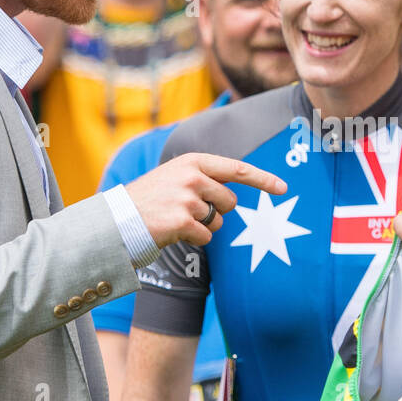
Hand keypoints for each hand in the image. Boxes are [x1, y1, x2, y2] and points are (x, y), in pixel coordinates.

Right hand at [126, 153, 285, 247]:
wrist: (118, 218)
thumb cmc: (150, 199)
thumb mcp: (176, 177)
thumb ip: (204, 179)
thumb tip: (234, 192)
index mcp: (192, 161)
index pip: (236, 169)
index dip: (263, 179)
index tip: (283, 188)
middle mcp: (192, 176)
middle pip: (229, 201)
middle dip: (215, 211)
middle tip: (187, 210)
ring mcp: (187, 198)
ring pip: (218, 221)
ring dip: (202, 226)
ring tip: (176, 219)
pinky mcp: (182, 221)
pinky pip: (206, 237)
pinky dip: (194, 239)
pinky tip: (173, 232)